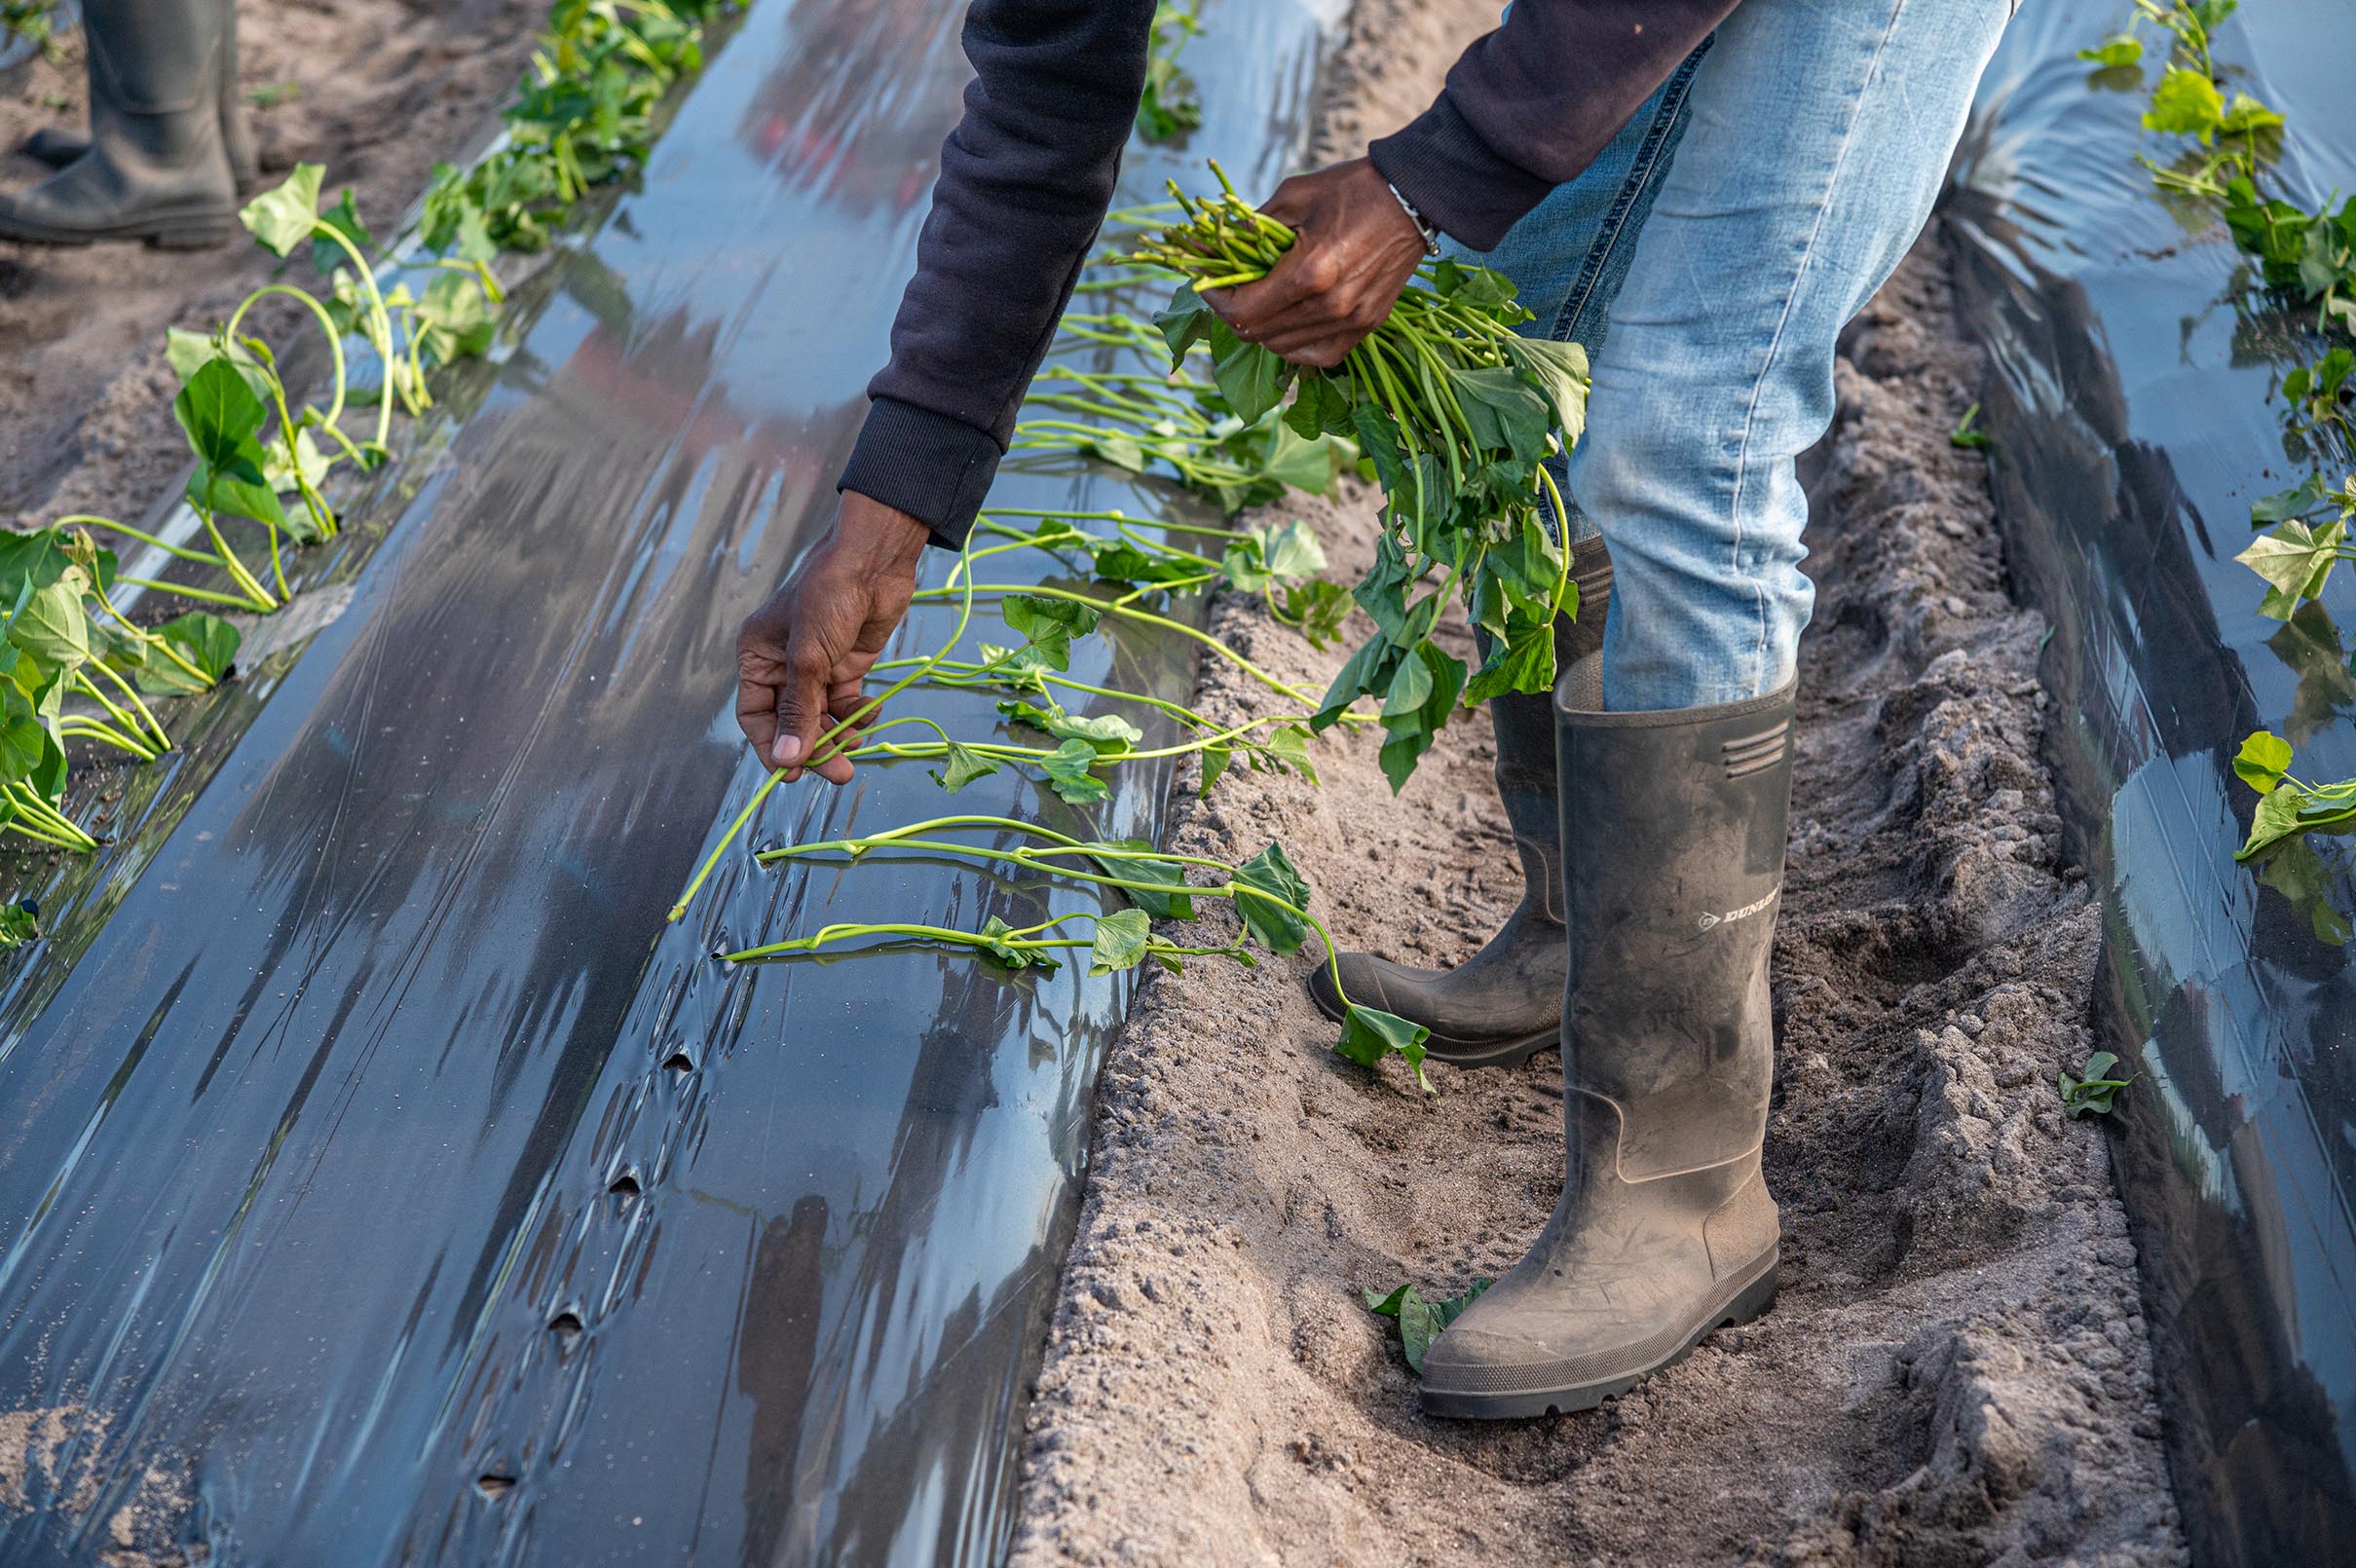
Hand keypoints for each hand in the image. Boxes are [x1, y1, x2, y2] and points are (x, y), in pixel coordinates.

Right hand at [735, 492, 930, 783]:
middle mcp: (783, 665)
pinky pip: (846, 704)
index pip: (755, 715)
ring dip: (839, 733)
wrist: (873, 562)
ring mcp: (817, 667)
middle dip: (814, 747)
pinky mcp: (847, 665)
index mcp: (758, 657)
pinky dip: (858, 714)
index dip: (772, 746)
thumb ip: (799, 711)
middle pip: (792, 722)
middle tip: (838, 772)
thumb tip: (787, 760)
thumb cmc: (828, 597)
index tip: (793, 774)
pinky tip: (869, 710)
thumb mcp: (809, 659)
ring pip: (821, 717)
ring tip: (856, 741)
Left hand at [1204, 157, 1429, 368]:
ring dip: (1261, 329)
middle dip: (1233, 314)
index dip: (1215, 300)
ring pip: (1283, 349)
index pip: (1243, 311)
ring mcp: (1352, 321)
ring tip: (1258, 300)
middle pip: (1258, 335)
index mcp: (1310, 272)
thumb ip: (1248, 228)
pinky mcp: (1367, 327)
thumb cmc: (1350, 189)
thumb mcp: (1293, 196)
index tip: (1206, 281)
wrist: (1412, 197)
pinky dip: (1293, 345)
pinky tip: (1289, 320)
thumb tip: (1204, 245)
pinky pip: (1317, 355)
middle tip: (1229, 289)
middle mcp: (1330, 306)